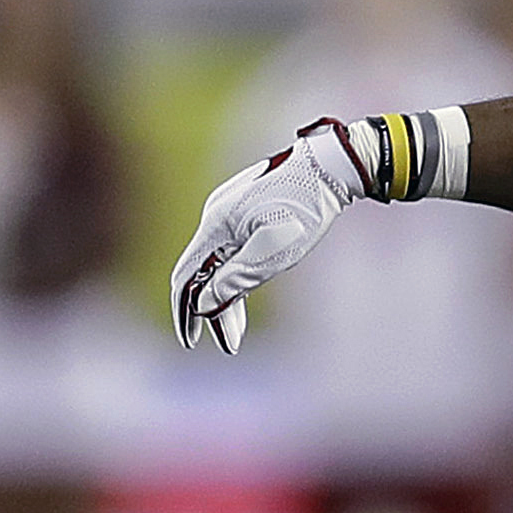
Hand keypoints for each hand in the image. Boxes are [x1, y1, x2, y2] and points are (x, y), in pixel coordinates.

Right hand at [168, 119, 371, 352]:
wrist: (329, 167)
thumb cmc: (305, 208)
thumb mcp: (273, 250)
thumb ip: (237, 277)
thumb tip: (203, 304)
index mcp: (215, 226)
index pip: (185, 276)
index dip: (184, 311)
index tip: (190, 341)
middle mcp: (214, 219)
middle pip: (202, 274)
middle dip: (211, 312)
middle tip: (229, 345)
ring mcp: (229, 215)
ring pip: (218, 264)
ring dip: (226, 298)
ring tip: (237, 333)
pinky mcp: (245, 214)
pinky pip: (231, 252)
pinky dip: (235, 277)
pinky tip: (243, 295)